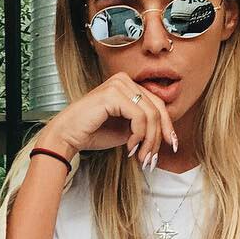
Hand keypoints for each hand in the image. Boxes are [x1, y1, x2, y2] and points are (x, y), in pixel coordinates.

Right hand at [34, 72, 175, 167]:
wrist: (67, 136)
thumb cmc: (93, 133)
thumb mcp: (126, 130)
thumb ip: (143, 127)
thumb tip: (165, 135)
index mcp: (128, 86)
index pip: (157, 104)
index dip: (167, 127)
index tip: (172, 146)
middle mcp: (124, 80)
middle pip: (157, 108)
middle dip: (159, 137)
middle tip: (152, 158)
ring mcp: (118, 84)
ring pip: (150, 114)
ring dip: (149, 140)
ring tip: (141, 157)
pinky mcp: (112, 94)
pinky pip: (139, 116)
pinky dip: (138, 135)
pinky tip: (130, 148)